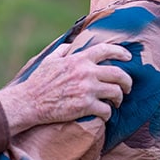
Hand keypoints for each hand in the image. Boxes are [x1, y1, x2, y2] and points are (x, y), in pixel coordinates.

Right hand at [0, 40, 132, 131]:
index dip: (121, 52)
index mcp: (79, 59)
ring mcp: (87, 89)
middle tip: (127, 88)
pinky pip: (107, 110)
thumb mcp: (49, 60)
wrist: (29, 102)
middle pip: (119, 74)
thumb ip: (62, 51)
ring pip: (116, 93)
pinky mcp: (85, 106)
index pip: (106, 50)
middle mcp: (86, 72)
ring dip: (119, 99)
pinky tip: (104, 115)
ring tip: (116, 102)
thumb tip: (70, 45)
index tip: (129, 58)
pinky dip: (108, 114)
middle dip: (127, 82)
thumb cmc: (38, 82)